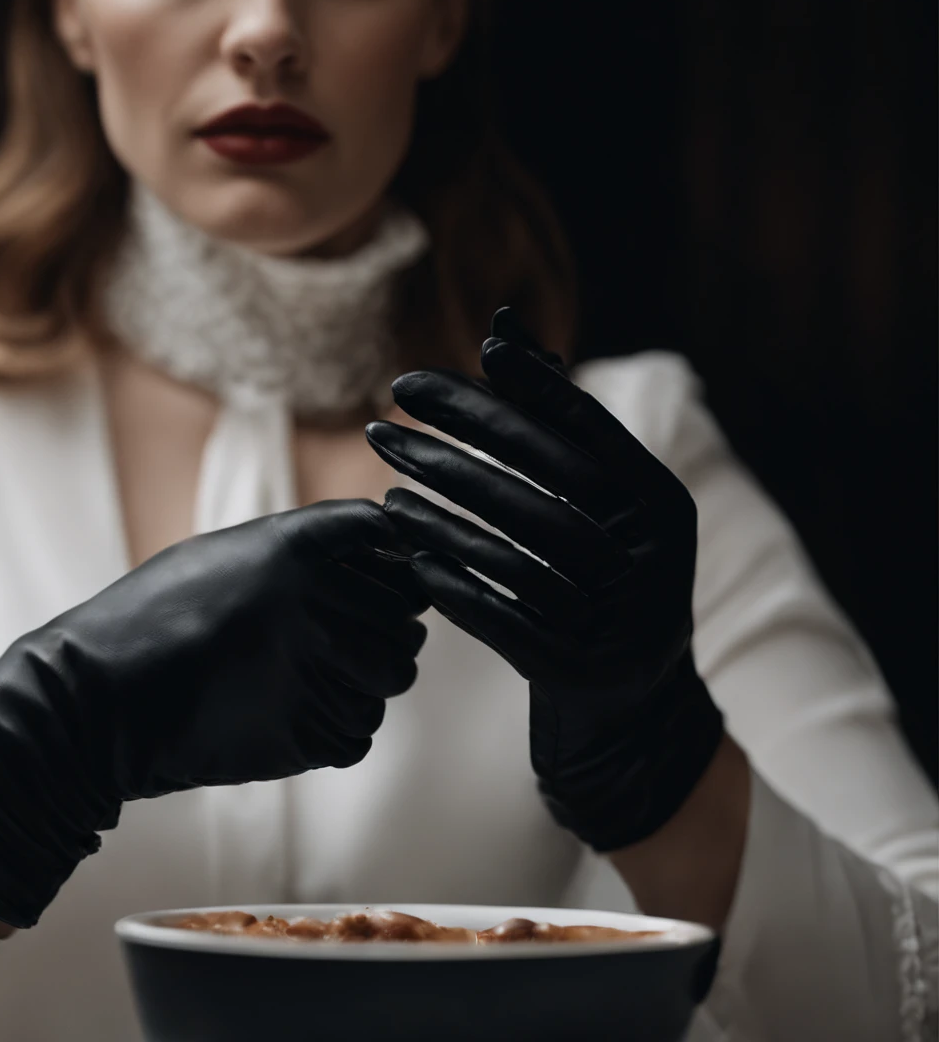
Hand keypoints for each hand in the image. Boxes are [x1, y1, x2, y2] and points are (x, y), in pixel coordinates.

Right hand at [0, 500, 426, 927]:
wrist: (94, 705)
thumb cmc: (149, 622)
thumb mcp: (223, 556)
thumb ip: (300, 549)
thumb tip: (378, 551)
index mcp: (295, 544)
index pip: (391, 538)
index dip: (391, 561)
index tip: (374, 579)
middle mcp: (318, 599)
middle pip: (406, 612)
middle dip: (385, 627)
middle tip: (338, 641)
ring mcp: (320, 669)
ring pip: (392, 675)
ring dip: (364, 679)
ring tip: (305, 680)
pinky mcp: (312, 734)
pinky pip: (361, 730)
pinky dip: (337, 728)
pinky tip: (287, 715)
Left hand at [365, 308, 723, 852]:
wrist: (631, 715)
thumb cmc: (596, 585)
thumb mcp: (594, 507)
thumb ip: (553, 418)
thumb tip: (503, 326)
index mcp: (662, 505)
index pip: (583, 430)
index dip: (512, 392)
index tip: (430, 368)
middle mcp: (653, 559)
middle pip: (545, 486)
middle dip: (456, 447)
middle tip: (379, 422)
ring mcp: (621, 621)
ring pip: (518, 551)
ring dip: (442, 516)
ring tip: (384, 490)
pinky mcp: (579, 673)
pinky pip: (503, 619)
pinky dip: (452, 584)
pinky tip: (404, 555)